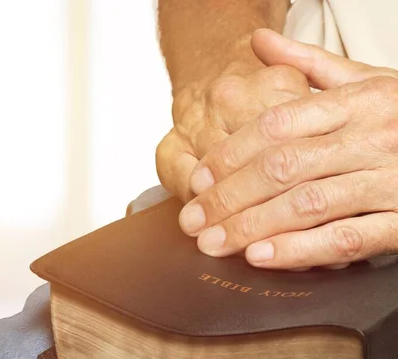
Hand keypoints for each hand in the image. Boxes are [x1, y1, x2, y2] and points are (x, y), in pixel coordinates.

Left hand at [179, 29, 397, 269]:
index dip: (230, 154)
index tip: (198, 179)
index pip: (276, 125)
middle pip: (282, 167)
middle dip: (228, 197)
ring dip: (252, 226)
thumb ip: (307, 63)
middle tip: (192, 219)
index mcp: (356, 102)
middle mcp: (371, 137)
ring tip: (213, 242)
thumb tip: (258, 40)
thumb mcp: (364, 80)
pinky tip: (262, 256)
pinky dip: (302, 249)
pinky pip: (348, 237)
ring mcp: (390, 180)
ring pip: (307, 204)